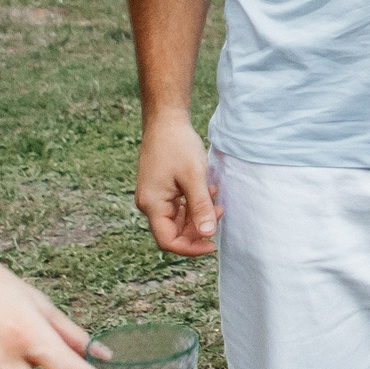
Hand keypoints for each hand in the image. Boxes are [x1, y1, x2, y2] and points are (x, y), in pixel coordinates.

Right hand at [135, 113, 219, 256]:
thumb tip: (208, 234)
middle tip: (219, 211)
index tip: (212, 244)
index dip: (190, 248)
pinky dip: (194, 203)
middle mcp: (150, 204)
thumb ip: (201, 206)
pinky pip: (178, 205)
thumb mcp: (194, 176)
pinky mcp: (161, 188)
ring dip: (199, 213)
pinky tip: (208, 190)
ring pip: (178, 218)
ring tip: (216, 198)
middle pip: (174, 231)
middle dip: (199, 226)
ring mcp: (155, 196)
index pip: (168, 241)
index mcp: (153, 204)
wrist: (165, 120)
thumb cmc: (177, 145)